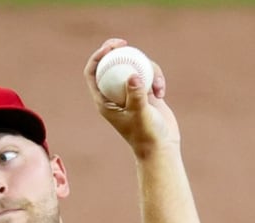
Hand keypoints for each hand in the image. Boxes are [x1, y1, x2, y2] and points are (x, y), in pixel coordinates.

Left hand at [84, 38, 180, 154]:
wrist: (161, 147)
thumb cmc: (147, 136)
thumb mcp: (141, 114)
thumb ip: (136, 95)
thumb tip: (133, 74)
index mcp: (104, 101)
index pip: (93, 73)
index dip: (97, 56)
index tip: (110, 47)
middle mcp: (115, 95)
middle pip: (110, 64)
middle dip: (116, 51)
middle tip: (124, 43)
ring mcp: (130, 93)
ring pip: (133, 66)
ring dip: (146, 68)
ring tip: (156, 86)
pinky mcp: (145, 92)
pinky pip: (148, 73)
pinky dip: (156, 77)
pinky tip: (162, 92)